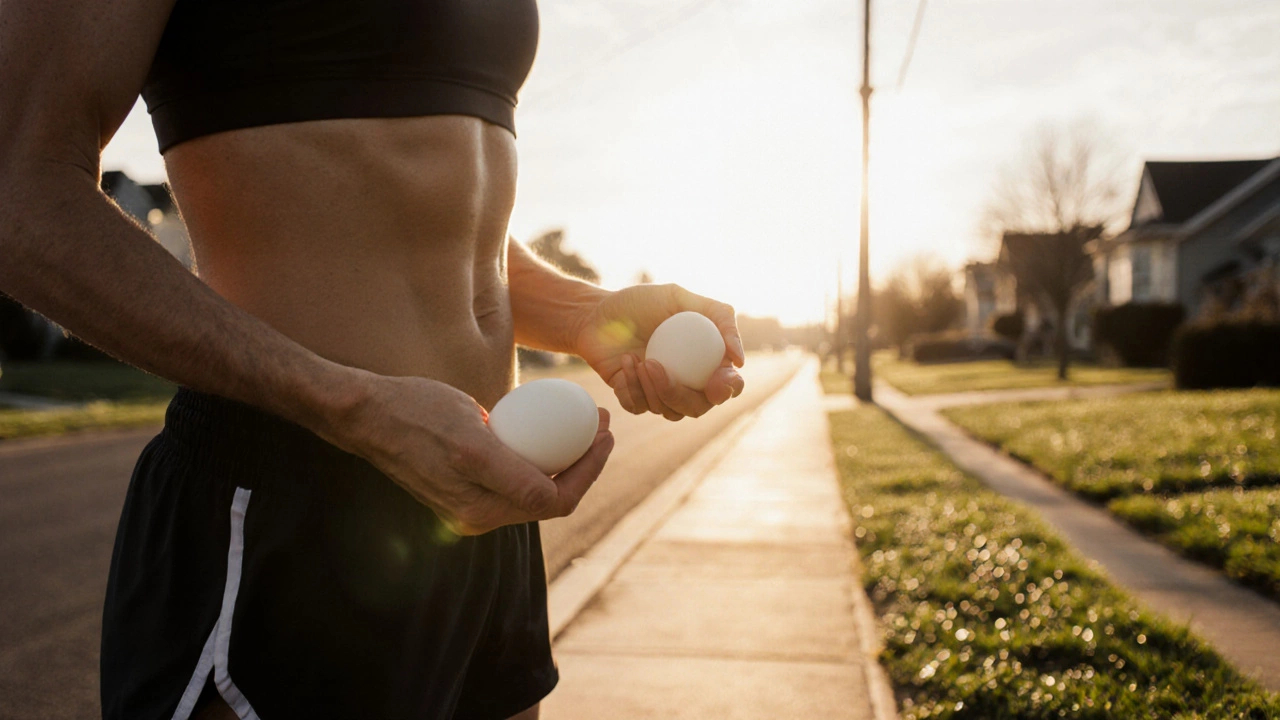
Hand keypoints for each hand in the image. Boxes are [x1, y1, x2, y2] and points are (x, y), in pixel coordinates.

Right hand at [342, 373, 613, 534]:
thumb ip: (511, 474)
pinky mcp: (464, 493)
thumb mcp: (470, 439)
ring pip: (536, 491)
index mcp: (481, 510)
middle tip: (602, 424)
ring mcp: (470, 507)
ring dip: (567, 462)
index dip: (591, 469)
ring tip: (585, 424)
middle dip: (586, 463)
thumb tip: (552, 497)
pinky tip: (551, 432)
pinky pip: (515, 481)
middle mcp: (477, 518)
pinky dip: (540, 460)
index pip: (557, 500)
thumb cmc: (416, 413)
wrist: (368, 415)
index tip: (605, 432)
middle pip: (552, 498)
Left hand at [572, 283, 745, 420]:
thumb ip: (719, 317)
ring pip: (670, 412)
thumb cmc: (640, 302)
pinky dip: (632, 387)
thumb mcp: (679, 297)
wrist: (596, 313)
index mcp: (705, 359)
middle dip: (679, 393)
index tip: (715, 381)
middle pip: (699, 407)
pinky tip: (625, 362)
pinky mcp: (635, 398)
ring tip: (637, 358)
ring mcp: (661, 392)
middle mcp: (687, 381)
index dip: (727, 388)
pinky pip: (640, 407)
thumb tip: (739, 359)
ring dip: (652, 388)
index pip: (729, 385)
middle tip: (655, 365)